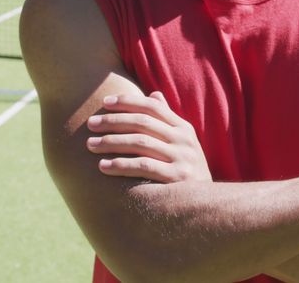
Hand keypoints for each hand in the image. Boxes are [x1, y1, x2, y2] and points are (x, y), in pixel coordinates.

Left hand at [86, 91, 211, 182]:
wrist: (207, 203)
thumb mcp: (182, 142)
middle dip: (113, 121)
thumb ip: (168, 119)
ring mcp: (181, 158)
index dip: (127, 102)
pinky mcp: (176, 178)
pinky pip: (143, 167)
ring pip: (140, 143)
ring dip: (112, 142)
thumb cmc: (187, 169)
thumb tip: (154, 94)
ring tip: (91, 145)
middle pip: (142, 123)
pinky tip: (103, 167)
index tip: (104, 103)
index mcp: (183, 128)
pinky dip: (121, 165)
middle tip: (90, 124)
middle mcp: (183, 140)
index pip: (152, 107)